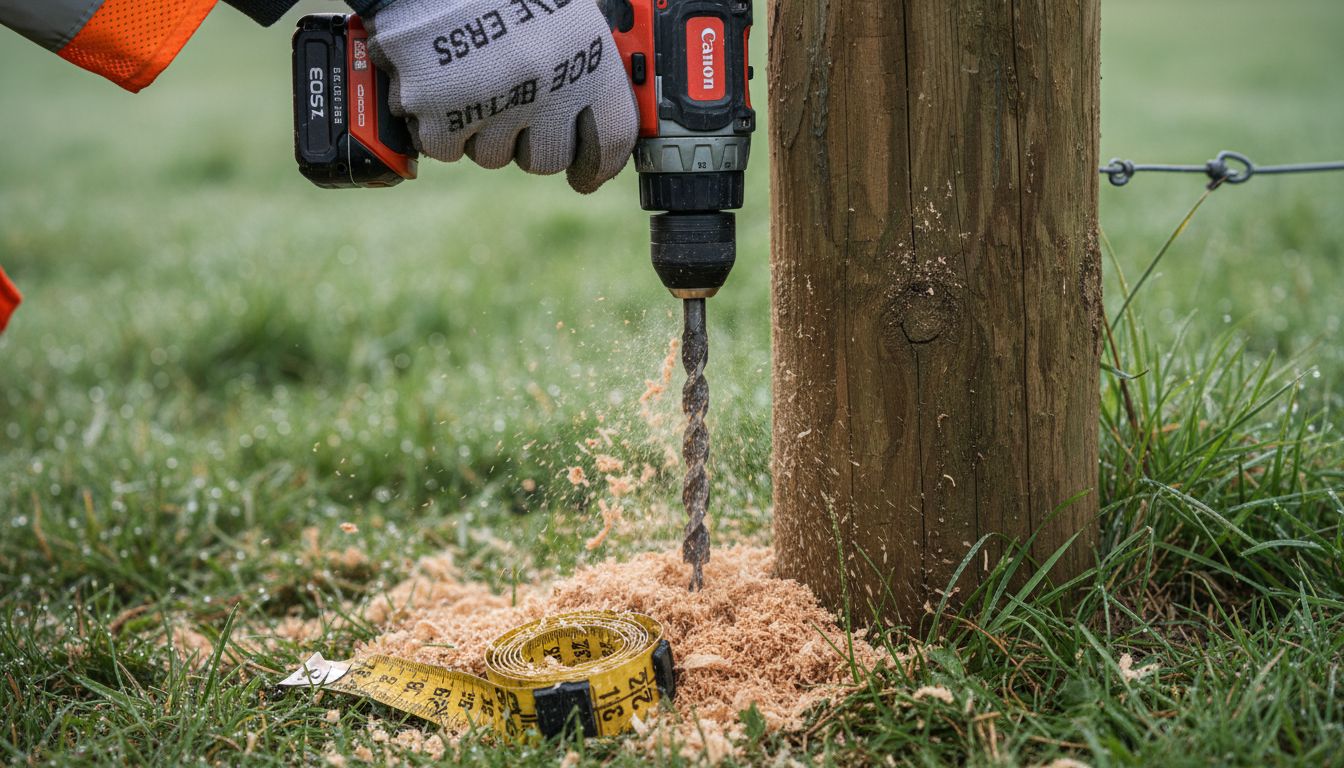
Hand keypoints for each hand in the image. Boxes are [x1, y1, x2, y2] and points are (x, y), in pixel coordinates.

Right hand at [366, 0, 637, 192]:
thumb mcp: (563, 11)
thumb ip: (580, 64)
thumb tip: (589, 124)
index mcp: (587, 54)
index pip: (613, 138)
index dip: (599, 164)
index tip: (586, 176)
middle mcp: (547, 85)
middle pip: (546, 159)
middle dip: (527, 140)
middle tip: (508, 100)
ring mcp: (493, 102)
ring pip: (492, 155)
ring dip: (480, 127)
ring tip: (468, 74)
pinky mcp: (439, 112)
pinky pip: (444, 147)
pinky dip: (435, 123)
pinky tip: (436, 80)